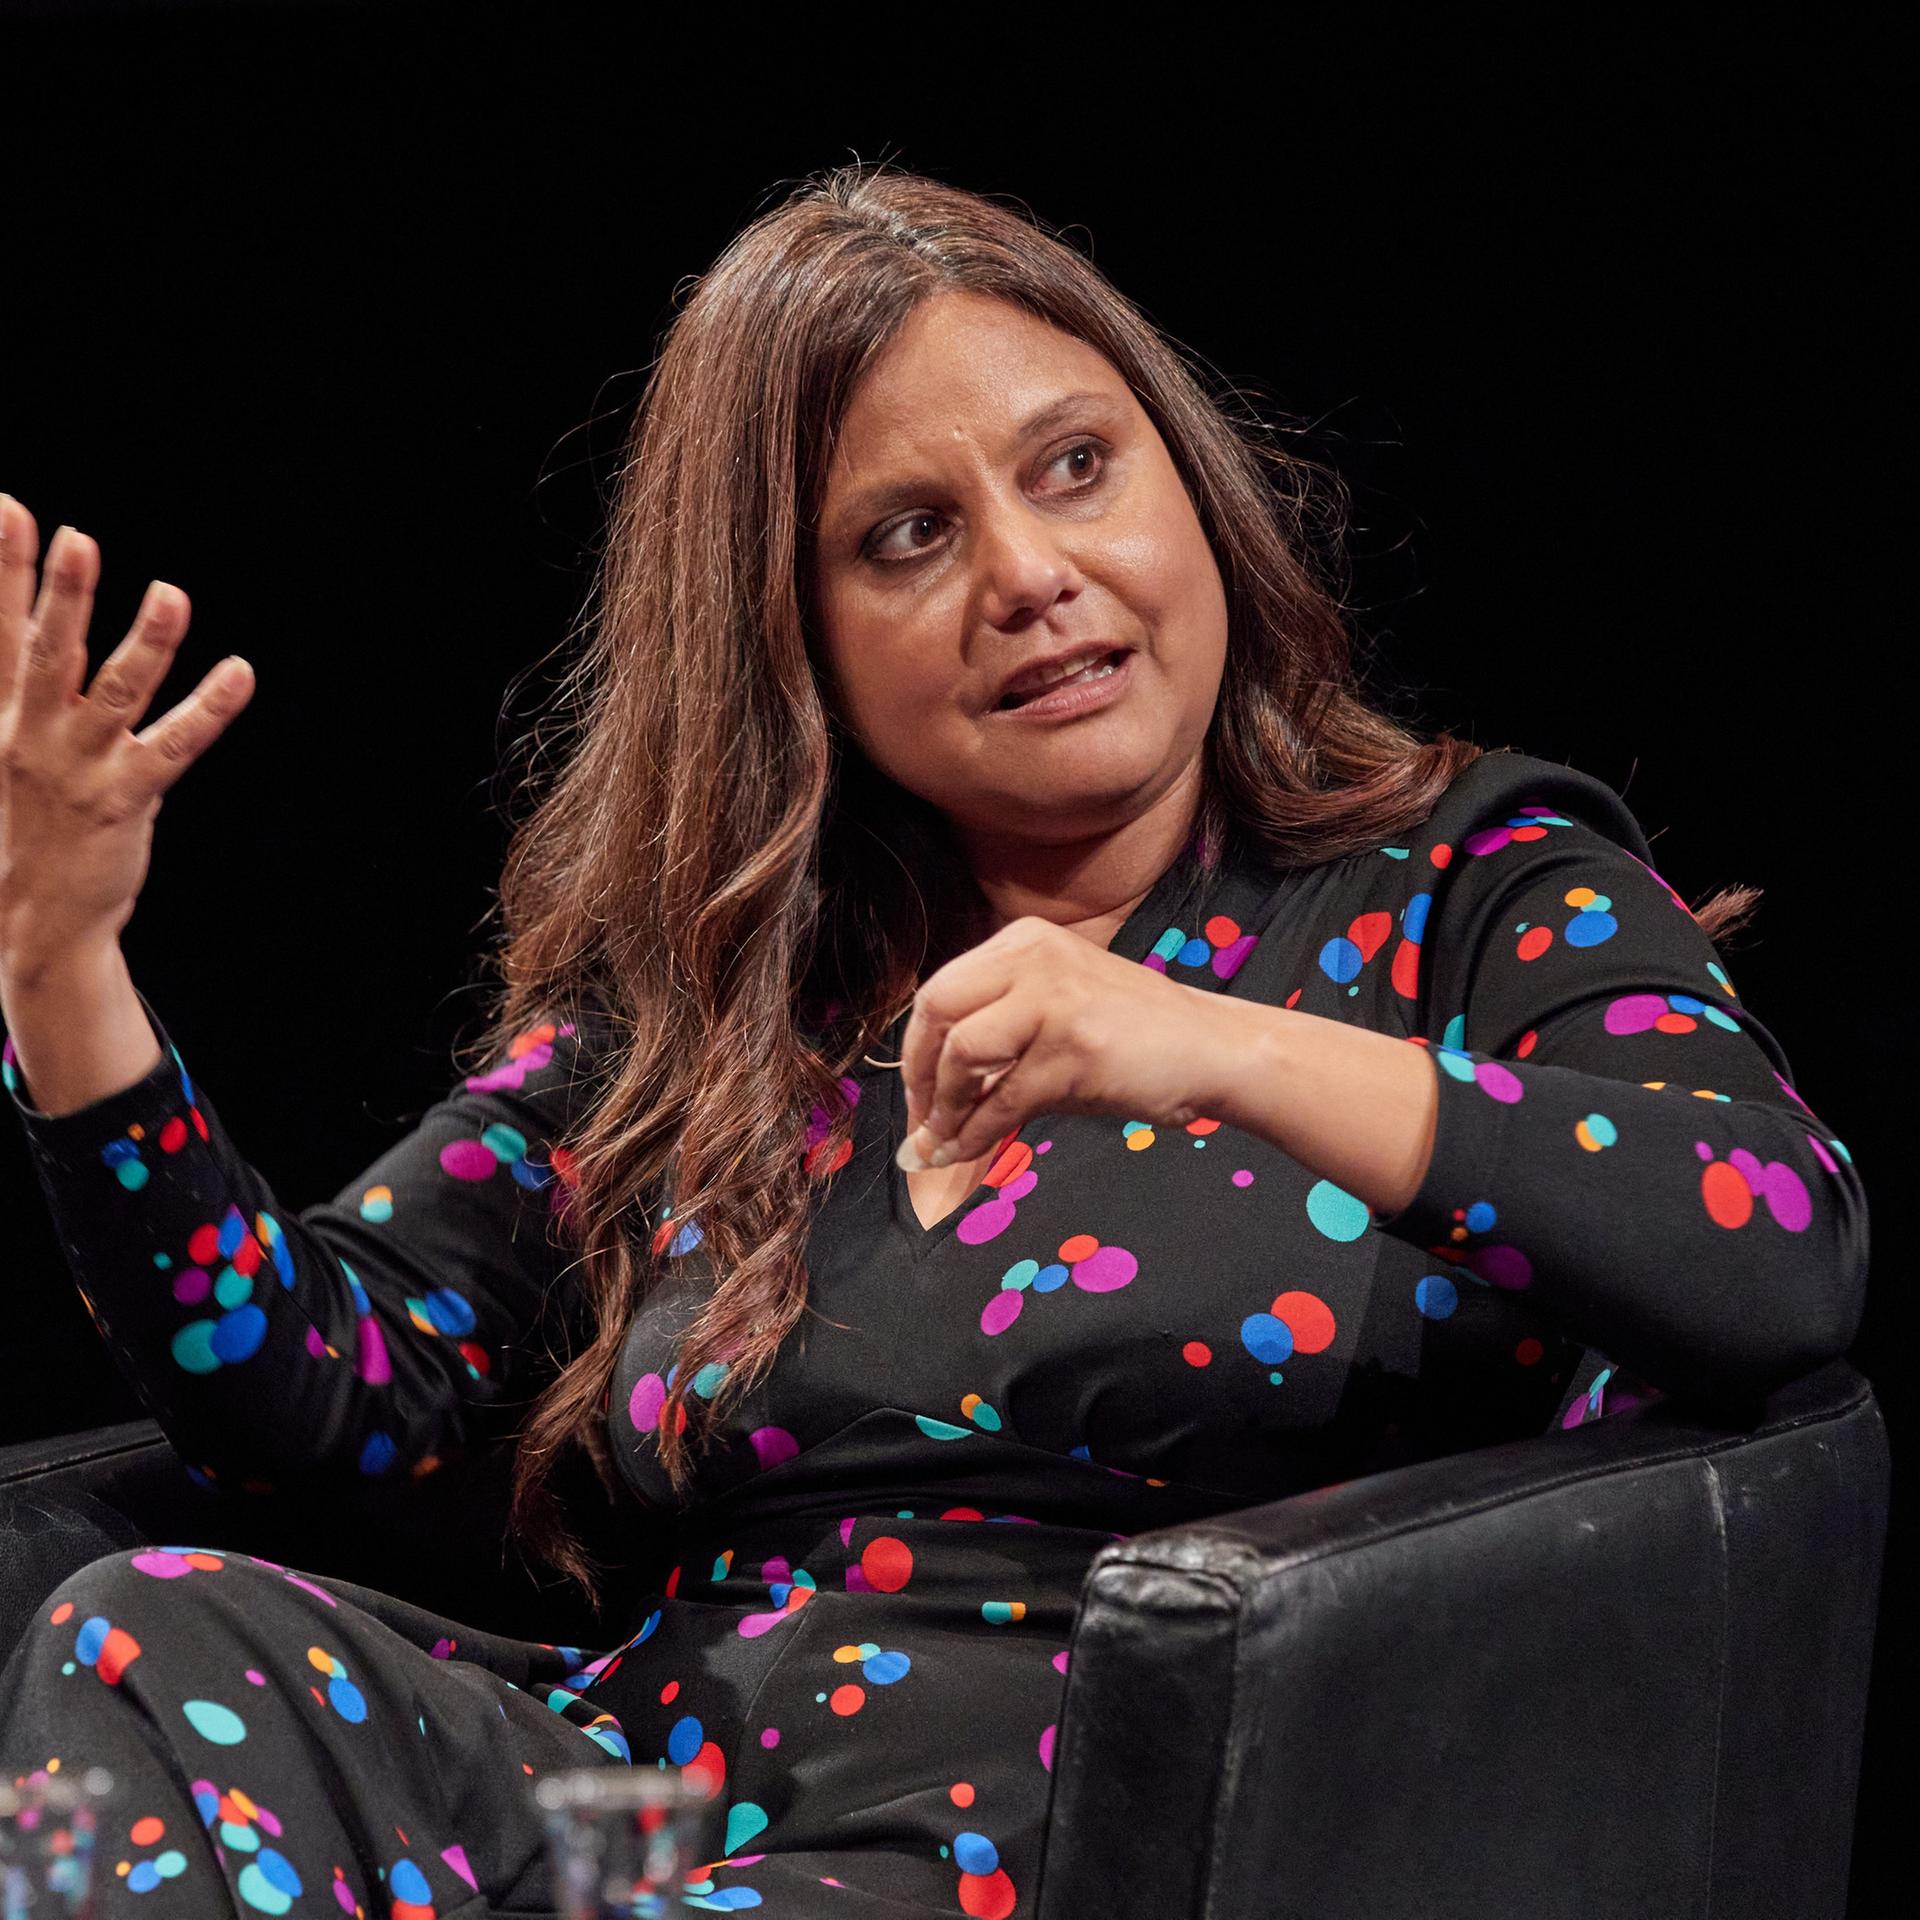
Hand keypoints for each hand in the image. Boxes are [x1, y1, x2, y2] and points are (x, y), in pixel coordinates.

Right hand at [0, 502, 253, 973]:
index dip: (2, 569)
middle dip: (59, 594)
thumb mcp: (2, 746)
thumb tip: (24, 625)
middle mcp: (33, 733)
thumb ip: (18, 684)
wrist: (31, 917)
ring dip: (146, 643)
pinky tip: (240, 674)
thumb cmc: (21, 820)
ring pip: (116, 692)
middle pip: (46, 652)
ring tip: (171, 594)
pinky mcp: (127, 798)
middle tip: (76, 537)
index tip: (9, 507)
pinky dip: (209, 708)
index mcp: (0, 714)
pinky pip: (176, 745)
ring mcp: (80, 766)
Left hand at [895, 916, 1232, 1169]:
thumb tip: (932, 1098)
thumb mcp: (1057, 1009)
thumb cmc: (1136, 1036)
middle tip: (923, 1119)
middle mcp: (1034, 958)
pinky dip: (974, 1134)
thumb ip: (998, 1034)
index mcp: (1024, 941)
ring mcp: (1054, 999)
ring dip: (944, 1109)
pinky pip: (1003, 1099)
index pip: (941, 989)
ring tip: (943, 1142)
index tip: (917, 1093)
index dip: (915, 1047)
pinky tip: (965, 1152)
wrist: (1213, 1049)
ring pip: (962, 1054)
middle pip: (938, 1010)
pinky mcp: (1073, 1049)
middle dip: (918, 1073)